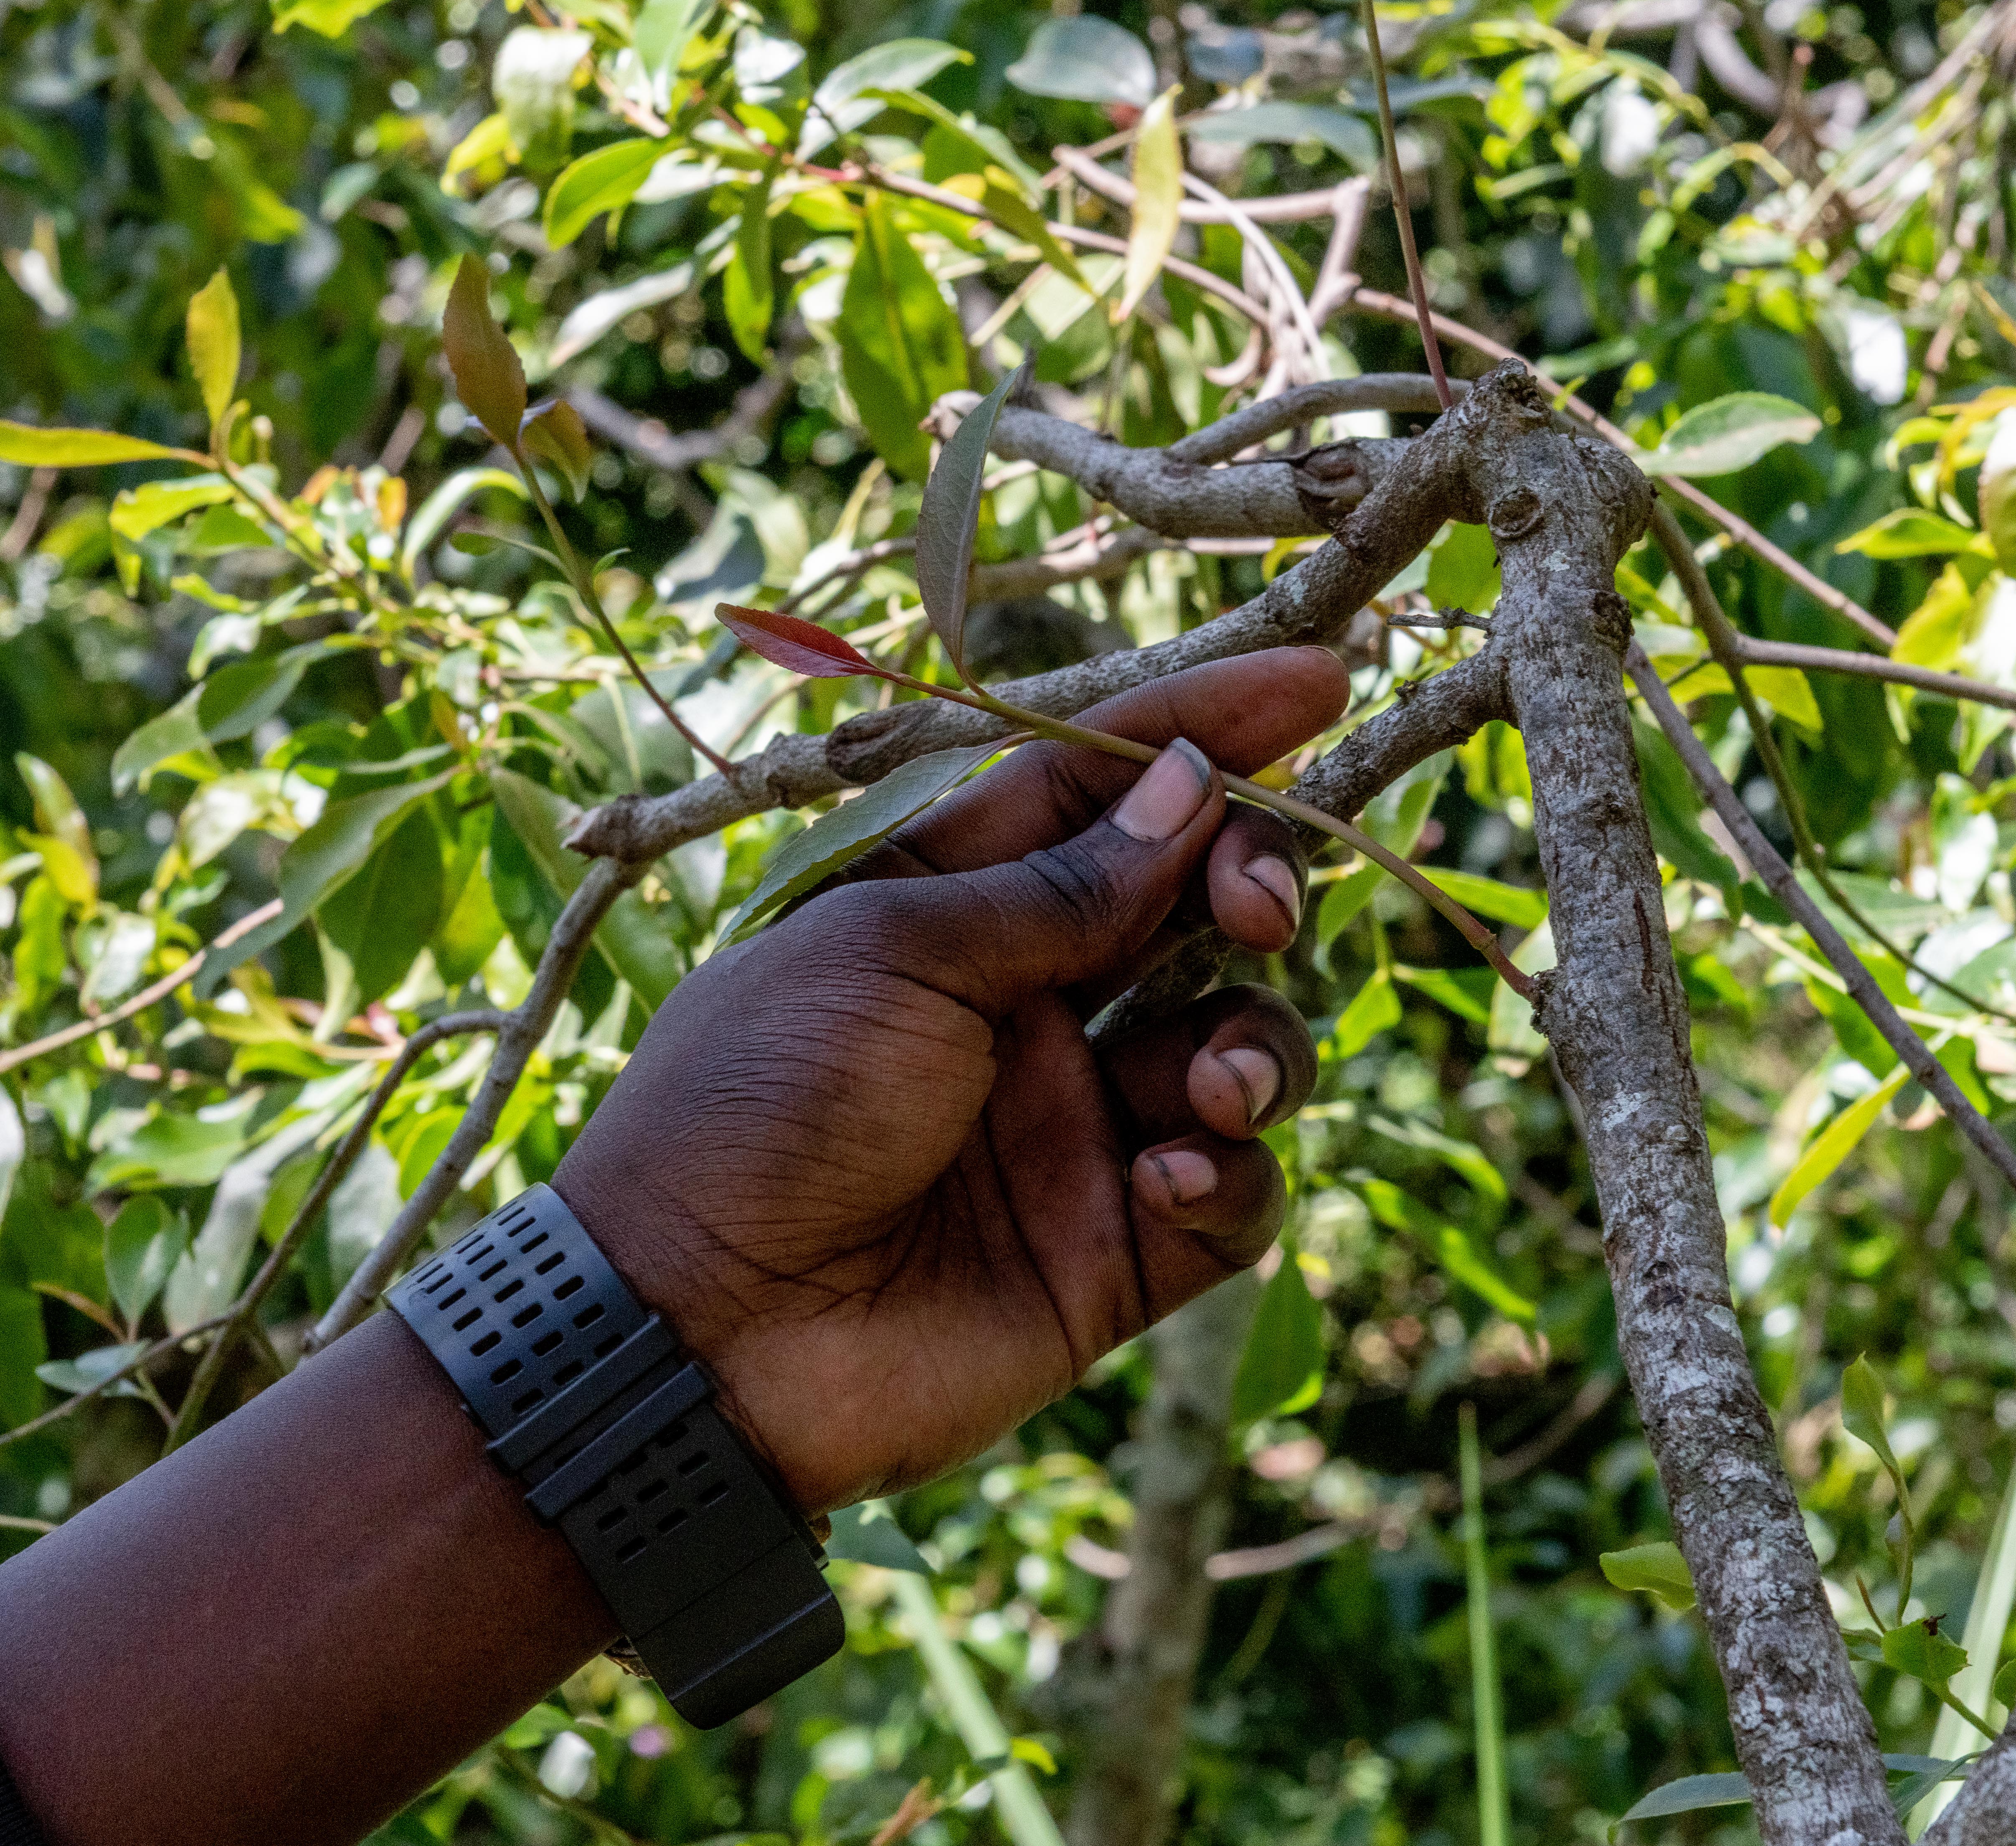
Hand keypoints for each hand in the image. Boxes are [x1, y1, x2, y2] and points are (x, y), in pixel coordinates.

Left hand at [559, 648, 1349, 1510]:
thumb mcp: (891, 953)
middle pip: (1194, 907)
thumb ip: (1060, 887)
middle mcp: (1026, 1006)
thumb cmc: (757, 1107)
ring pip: (1240, 1046)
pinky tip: (1169, 1174)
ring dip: (1256, 1043)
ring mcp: (1076, 1129)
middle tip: (1254, 909)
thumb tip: (1189, 788)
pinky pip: (1232, 1193)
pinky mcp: (1114, 1251)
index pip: (1103, 793)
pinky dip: (1231, 1173)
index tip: (1320, 682)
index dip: (1208, 732)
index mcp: (950, 909)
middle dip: (1253, 882)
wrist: (695, 1333)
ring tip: (1207, 1080)